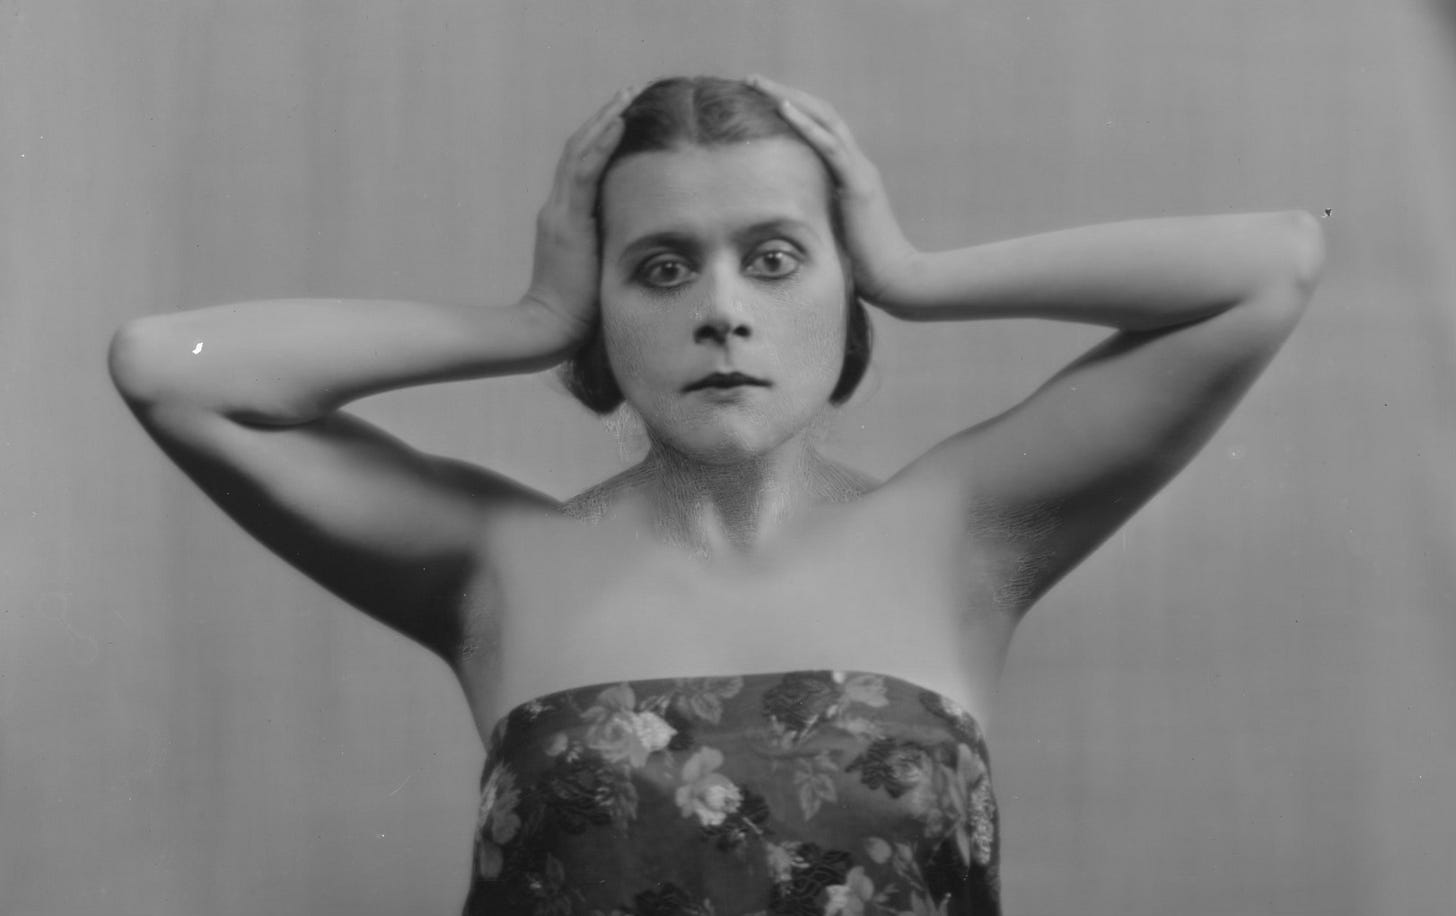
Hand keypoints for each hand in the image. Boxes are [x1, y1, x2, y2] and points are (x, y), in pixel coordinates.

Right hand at [522, 86, 635, 344]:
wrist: (550, 329)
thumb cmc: (581, 311)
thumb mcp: (600, 269)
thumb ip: (613, 247)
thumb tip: (646, 238)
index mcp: (566, 219)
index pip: (583, 167)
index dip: (602, 139)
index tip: (626, 117)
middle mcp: (558, 208)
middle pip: (578, 150)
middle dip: (604, 119)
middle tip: (629, 93)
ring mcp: (560, 213)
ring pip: (579, 152)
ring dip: (604, 121)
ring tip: (626, 96)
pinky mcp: (566, 222)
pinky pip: (584, 173)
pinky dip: (601, 146)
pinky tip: (618, 124)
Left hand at [747, 75, 921, 312]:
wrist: (897, 280)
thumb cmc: (863, 266)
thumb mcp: (831, 232)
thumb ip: (814, 216)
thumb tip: (782, 220)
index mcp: (850, 174)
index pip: (820, 129)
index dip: (792, 109)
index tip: (758, 98)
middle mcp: (857, 165)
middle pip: (821, 113)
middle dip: (785, 93)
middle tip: (752, 79)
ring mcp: (860, 172)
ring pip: (825, 119)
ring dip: (790, 98)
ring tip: (759, 84)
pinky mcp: (859, 185)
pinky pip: (831, 147)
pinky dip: (807, 125)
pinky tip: (784, 109)